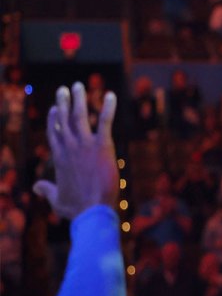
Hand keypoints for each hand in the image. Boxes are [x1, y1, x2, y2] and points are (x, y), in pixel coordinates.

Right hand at [33, 83, 118, 218]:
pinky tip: (110, 95)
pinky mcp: (102, 146)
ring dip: (78, 99)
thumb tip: (36, 187)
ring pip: (79, 115)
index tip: (56, 109)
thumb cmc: (76, 208)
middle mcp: (69, 147)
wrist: (92, 210)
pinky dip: (108, 107)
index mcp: (59, 158)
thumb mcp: (56, 200)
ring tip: (78, 86)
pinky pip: (105, 122)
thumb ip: (46, 190)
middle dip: (64, 103)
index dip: (54, 120)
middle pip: (64, 120)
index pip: (54, 133)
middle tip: (64, 89)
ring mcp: (84, 144)